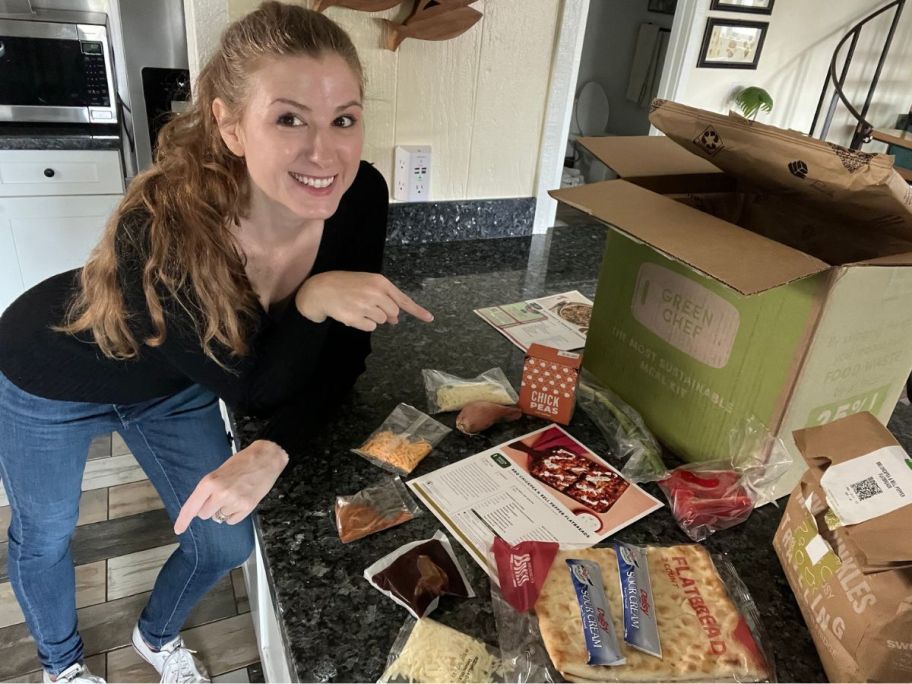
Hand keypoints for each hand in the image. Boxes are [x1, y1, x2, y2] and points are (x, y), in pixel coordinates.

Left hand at [173, 440, 288, 534]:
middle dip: (209, 508)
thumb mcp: (218, 472)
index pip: (191, 507)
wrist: (266, 458)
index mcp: (210, 482)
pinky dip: (233, 514)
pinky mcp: (247, 508)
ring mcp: (234, 502)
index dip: (183, 520)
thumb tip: (200, 508)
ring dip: (224, 509)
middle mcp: (220, 494)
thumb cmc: (242, 462)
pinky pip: (232, 520)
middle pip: (204, 514)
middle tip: (219, 496)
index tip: (178, 529)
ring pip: (219, 517)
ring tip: (235, 494)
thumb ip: (207, 490)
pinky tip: (240, 501)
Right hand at [295, 271, 433, 330]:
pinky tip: (353, 313)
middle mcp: (375, 293)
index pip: (402, 299)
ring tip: (358, 307)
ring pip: (381, 321)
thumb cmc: (347, 285)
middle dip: (385, 314)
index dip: (417, 310)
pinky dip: (363, 324)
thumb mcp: (368, 285)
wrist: (321, 289)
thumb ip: (385, 299)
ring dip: (372, 318)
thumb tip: (395, 320)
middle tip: (370, 306)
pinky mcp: (355, 317)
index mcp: (380, 282)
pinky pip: (370, 327)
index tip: (429, 318)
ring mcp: (365, 305)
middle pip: (393, 313)